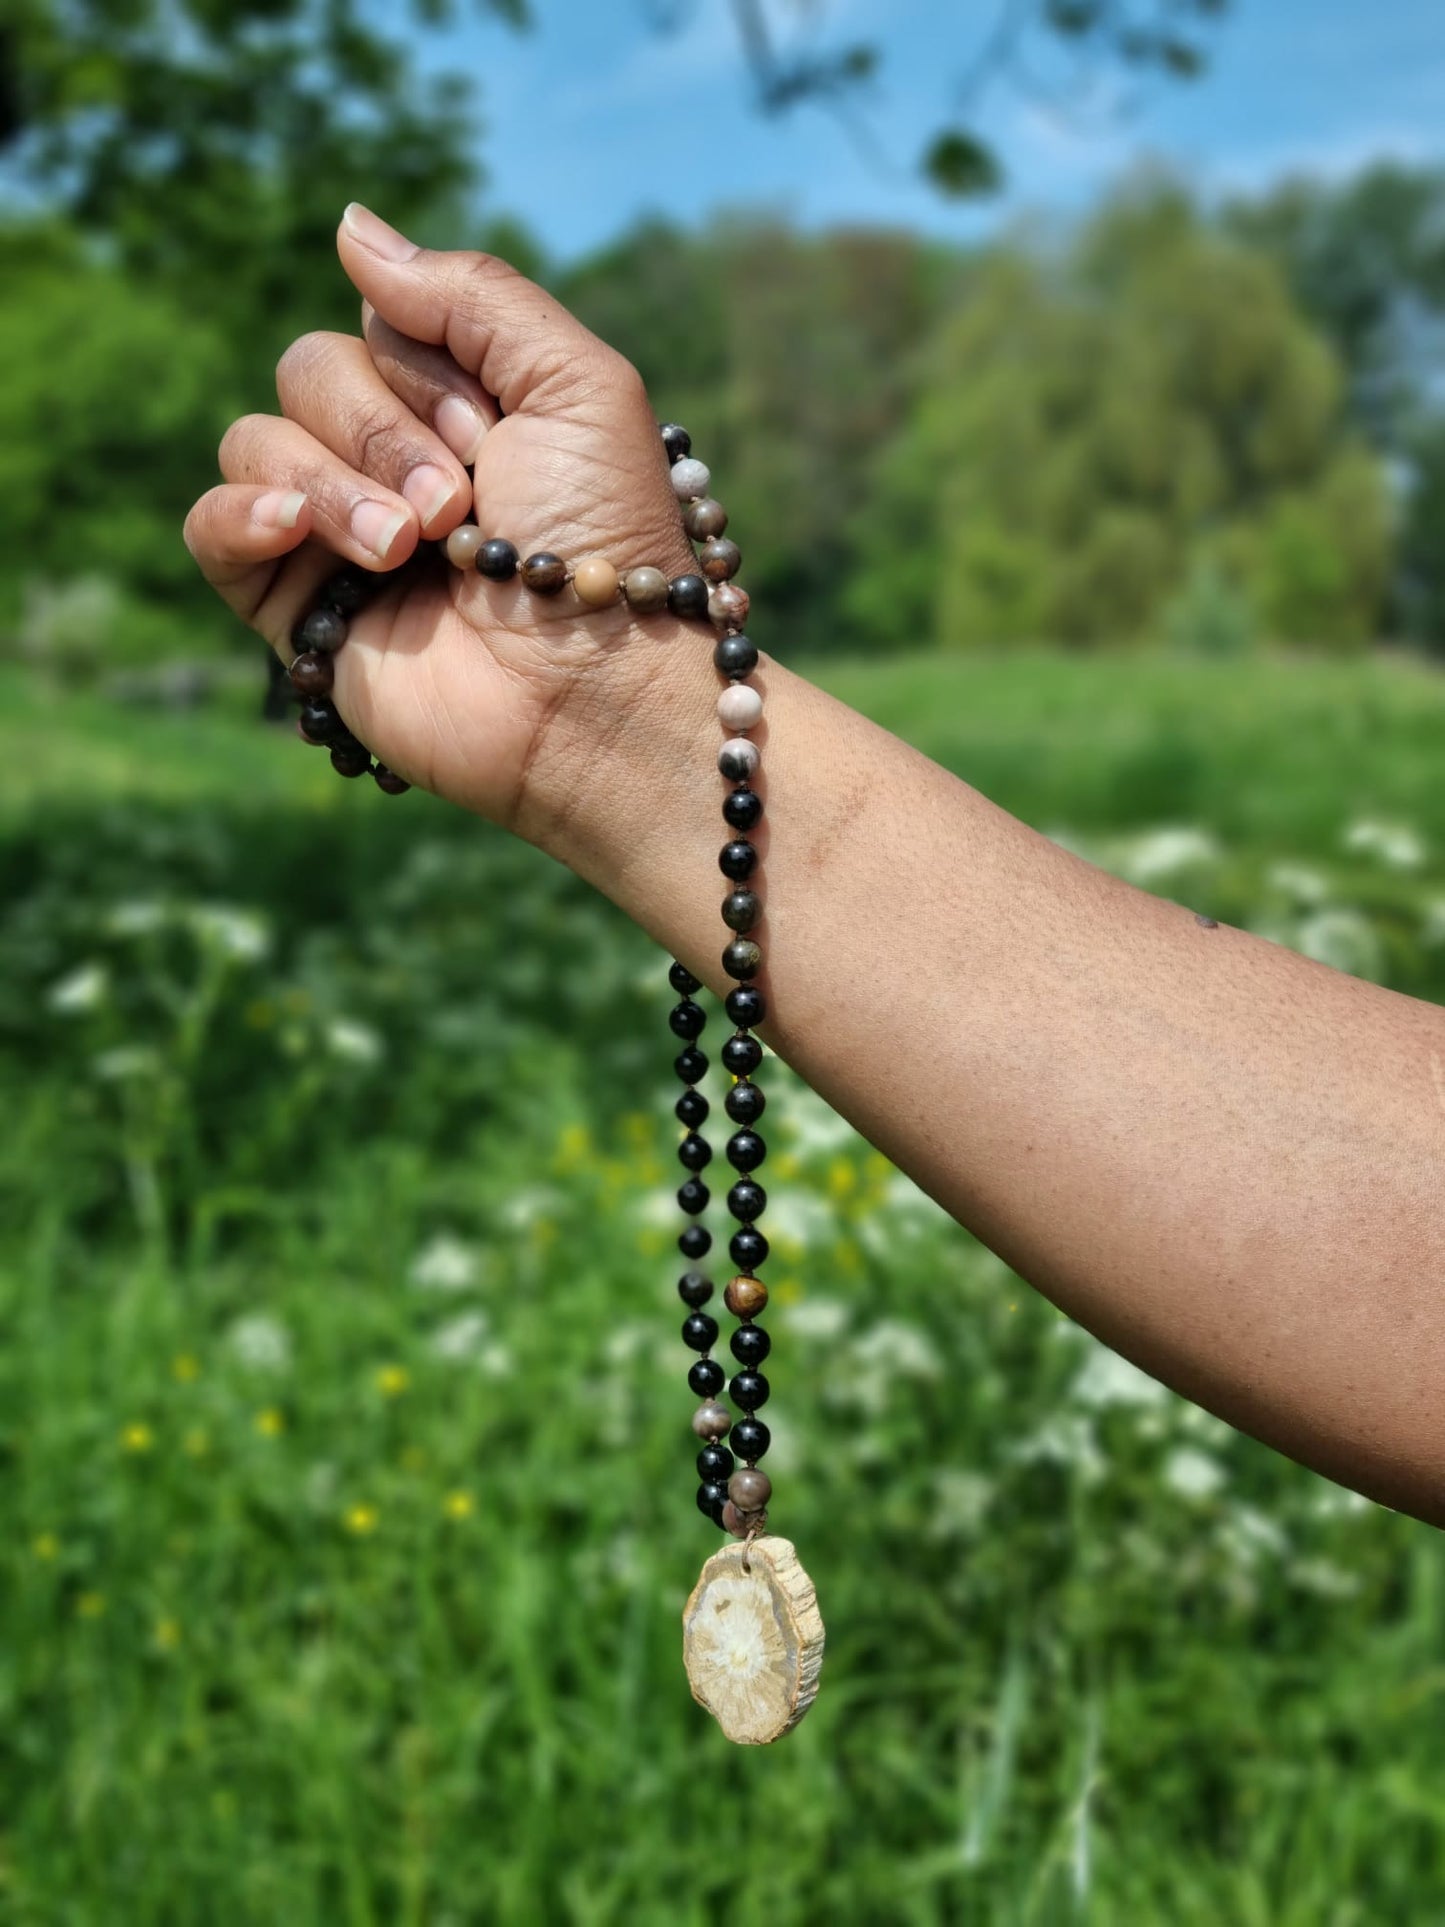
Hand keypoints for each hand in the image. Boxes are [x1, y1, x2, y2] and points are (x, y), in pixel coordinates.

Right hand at [183, 202, 709, 832]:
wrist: (595, 692)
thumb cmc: (603, 544)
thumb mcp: (574, 384)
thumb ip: (469, 294)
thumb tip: (350, 225)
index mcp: (458, 407)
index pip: (377, 324)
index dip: (427, 371)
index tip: (491, 438)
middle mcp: (392, 464)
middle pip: (308, 371)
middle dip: (384, 433)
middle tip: (461, 512)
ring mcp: (338, 538)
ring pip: (255, 440)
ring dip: (335, 485)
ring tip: (410, 553)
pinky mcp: (298, 613)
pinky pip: (211, 527)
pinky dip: (240, 514)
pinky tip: (294, 529)